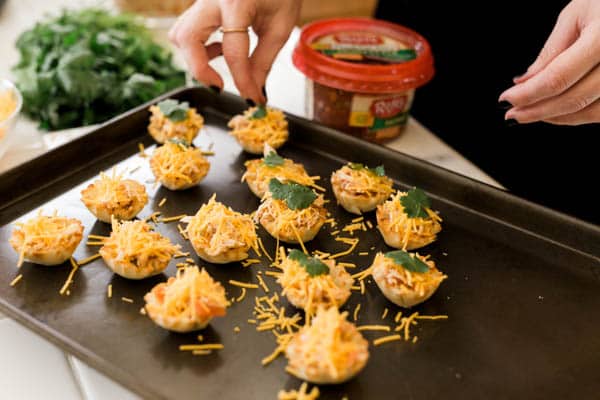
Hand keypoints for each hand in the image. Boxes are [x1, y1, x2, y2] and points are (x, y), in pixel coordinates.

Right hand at [169, 0, 300, 104]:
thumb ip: (263, 60)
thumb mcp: (280, 26)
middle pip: (187, 38)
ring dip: (196, 57)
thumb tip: (254, 91)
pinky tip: (219, 51)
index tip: (251, 98)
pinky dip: (199, 46)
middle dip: (200, 68)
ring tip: (220, 67)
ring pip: (181, 33)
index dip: (242, 80)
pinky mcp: (201, 5)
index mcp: (237, 2)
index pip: (233, 51)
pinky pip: (189, 29)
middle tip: (220, 86)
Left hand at [499, 0, 599, 124]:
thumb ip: (552, 51)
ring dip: (556, 117)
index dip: (528, 94)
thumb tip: (524, 82)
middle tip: (512, 114)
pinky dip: (578, 115)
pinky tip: (557, 111)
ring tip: (531, 113)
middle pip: (574, 99)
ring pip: (591, 112)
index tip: (506, 99)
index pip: (558, 78)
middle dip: (537, 111)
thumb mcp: (576, 13)